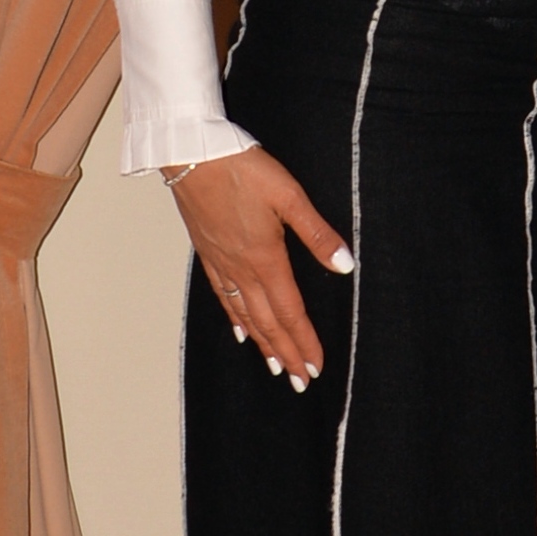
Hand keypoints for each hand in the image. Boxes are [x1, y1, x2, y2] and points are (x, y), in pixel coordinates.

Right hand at [164, 147, 351, 386]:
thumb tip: (345, 265)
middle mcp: (241, 269)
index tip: (314, 367)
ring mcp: (221, 263)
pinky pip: (223, 296)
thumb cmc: (241, 169)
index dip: (304, 342)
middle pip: (267, 322)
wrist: (191, 154)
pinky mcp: (208, 253)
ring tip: (274, 366)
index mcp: (265, 258)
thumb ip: (317, 234)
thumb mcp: (289, 196)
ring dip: (262, 343)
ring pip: (244, 314)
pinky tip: (240, 330)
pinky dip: (234, 318)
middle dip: (285, 353)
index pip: (289, 312)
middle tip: (299, 380)